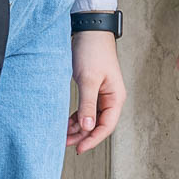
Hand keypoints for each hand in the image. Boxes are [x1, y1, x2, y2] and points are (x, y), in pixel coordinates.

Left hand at [69, 30, 125, 152]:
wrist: (89, 30)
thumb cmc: (93, 51)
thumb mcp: (88, 80)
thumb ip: (88, 104)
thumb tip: (87, 128)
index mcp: (116, 97)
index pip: (106, 126)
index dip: (92, 139)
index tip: (79, 149)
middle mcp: (111, 98)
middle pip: (98, 124)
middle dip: (83, 136)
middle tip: (66, 144)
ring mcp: (101, 94)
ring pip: (90, 118)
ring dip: (78, 128)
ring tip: (63, 136)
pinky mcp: (91, 89)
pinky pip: (85, 109)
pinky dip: (76, 117)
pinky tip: (66, 123)